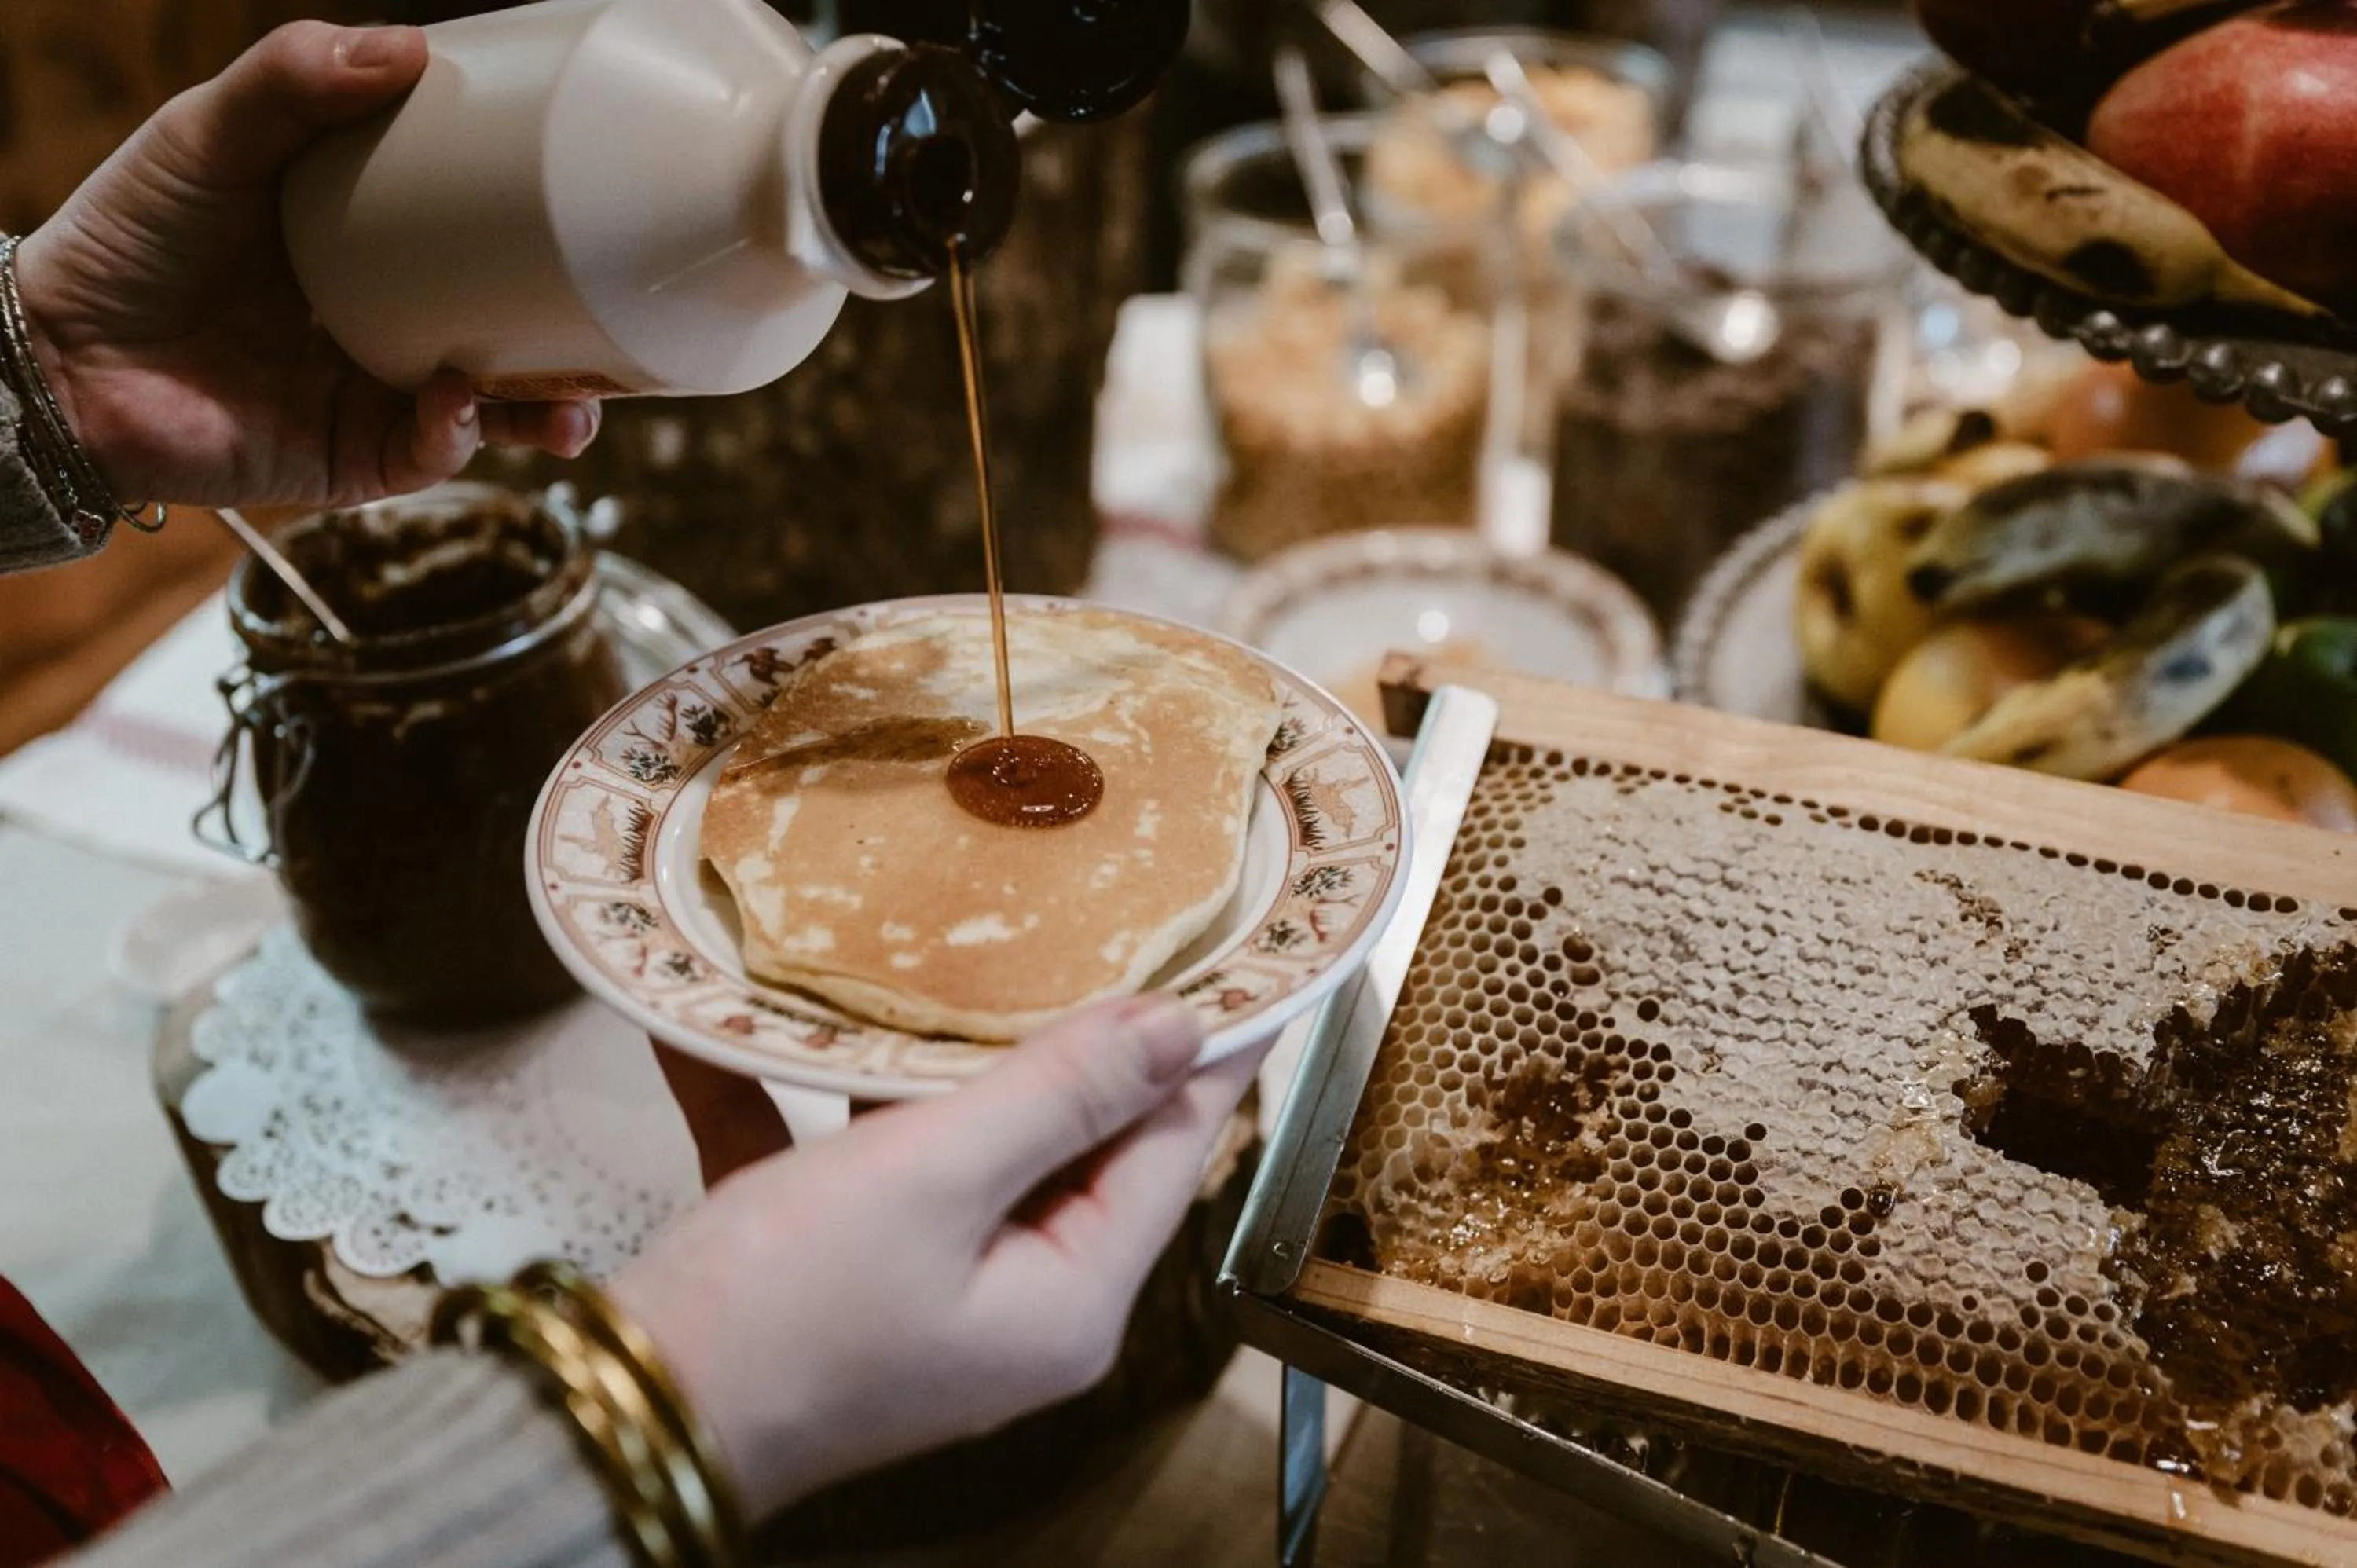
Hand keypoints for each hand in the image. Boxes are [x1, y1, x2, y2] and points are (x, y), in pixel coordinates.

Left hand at [10, 23, 599, 511]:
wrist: (55, 355)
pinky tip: (456, 403)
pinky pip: (427, 457)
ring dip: (545, 412)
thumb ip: (294, 82)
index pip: (481, 242)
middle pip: (514, 337)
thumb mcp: (211, 134)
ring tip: (571, 404)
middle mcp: (389, 326)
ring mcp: (375, 397)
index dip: (545, 236)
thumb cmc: (126, 238)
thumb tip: (409, 50)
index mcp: (374, 249)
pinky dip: (454, 436)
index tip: (596, 209)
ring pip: (494, 412)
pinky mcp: (349, 462)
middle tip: (621, 330)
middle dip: (577, 348)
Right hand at [612, 995, 1256, 1517]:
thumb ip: (1060, 1095)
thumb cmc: (787, 1306)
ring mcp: (921, 1294)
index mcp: (1070, 1298)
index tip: (1239, 952)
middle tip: (1098, 914)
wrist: (615, 1406)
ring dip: (941, 1056)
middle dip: (1072, 1034)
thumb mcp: (937, 1176)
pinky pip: (839, 1163)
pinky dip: (804, 1093)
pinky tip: (751, 1014)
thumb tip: (1181, 1029)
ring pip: (959, 1146)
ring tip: (960, 942)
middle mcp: (1014, 1305)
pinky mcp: (830, 1278)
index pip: (1171, 1146)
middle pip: (1070, 1142)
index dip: (1204, 1046)